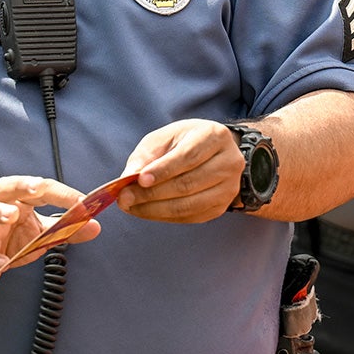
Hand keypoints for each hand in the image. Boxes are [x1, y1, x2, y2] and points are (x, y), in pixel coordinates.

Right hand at [0, 176, 99, 295]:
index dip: (61, 193)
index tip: (85, 202)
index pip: (38, 189)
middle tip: (38, 188)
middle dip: (21, 185)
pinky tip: (1, 263)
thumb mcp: (37, 235)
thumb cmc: (4, 242)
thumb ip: (64, 230)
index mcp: (14, 200)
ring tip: (10, 215)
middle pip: (4, 188)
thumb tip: (96, 226)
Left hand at [117, 120, 242, 222]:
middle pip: (187, 184)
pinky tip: (146, 211)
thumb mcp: (165, 137)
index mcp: (215, 136)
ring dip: (155, 209)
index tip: (139, 180)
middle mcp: (228, 162)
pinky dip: (164, 216)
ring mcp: (229, 188)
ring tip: (130, 206)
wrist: (213, 152)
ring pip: (189, 205)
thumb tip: (128, 178)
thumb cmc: (185, 141)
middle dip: (152, 194)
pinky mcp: (221, 207)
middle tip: (124, 198)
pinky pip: (190, 217)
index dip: (163, 170)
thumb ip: (146, 154)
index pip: (188, 157)